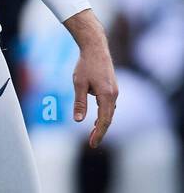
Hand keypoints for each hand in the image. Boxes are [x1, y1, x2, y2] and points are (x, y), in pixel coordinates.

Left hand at [65, 9, 118, 147]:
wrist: (96, 47)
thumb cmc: (86, 65)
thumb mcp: (78, 84)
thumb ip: (80, 103)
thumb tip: (79, 120)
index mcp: (106, 95)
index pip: (103, 120)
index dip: (98, 133)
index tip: (92, 144)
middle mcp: (114, 94)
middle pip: (108, 118)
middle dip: (100, 132)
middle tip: (92, 144)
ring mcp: (114, 91)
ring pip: (109, 112)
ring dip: (102, 124)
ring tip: (93, 135)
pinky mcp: (112, 88)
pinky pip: (109, 106)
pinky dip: (104, 115)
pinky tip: (96, 120)